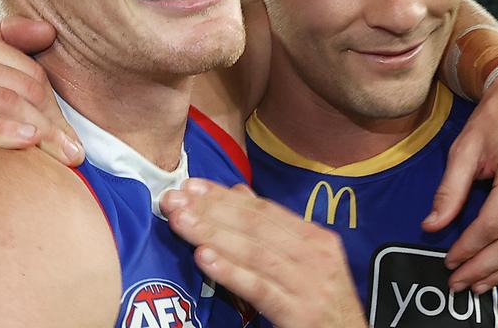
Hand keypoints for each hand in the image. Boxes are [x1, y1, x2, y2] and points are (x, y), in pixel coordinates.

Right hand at [0, 17, 81, 173]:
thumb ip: (0, 40)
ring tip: (64, 158)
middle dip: (52, 124)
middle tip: (76, 155)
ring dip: (38, 132)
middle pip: (19, 89)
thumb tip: (47, 30)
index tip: (75, 138)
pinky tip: (24, 142)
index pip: (27, 71)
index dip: (55, 106)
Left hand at [160, 179, 365, 327]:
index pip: (262, 209)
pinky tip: (205, 260)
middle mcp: (314, 255)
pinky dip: (231, 272)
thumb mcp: (305, 261)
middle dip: (210, 210)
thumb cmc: (322, 303)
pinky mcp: (301, 312)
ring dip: (213, 234)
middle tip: (175, 200)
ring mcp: (309, 283)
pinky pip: (260, 289)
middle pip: (255, 225)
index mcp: (315, 238)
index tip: (190, 186)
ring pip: (254, 252)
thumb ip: (272, 229)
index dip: (223, 196)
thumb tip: (239, 192)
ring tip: (182, 223)